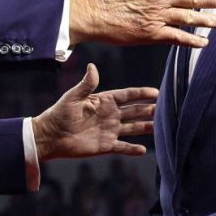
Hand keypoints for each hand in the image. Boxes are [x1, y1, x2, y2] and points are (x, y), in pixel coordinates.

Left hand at [32, 63, 156, 159]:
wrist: (51, 136)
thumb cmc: (60, 113)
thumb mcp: (73, 96)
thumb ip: (86, 84)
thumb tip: (93, 66)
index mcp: (104, 101)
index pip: (128, 95)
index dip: (142, 94)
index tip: (157, 92)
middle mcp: (110, 115)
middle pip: (134, 111)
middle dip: (149, 109)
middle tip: (164, 108)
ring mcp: (109, 130)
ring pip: (132, 128)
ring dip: (145, 127)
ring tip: (159, 126)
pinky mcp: (105, 145)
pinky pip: (123, 147)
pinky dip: (133, 149)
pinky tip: (144, 149)